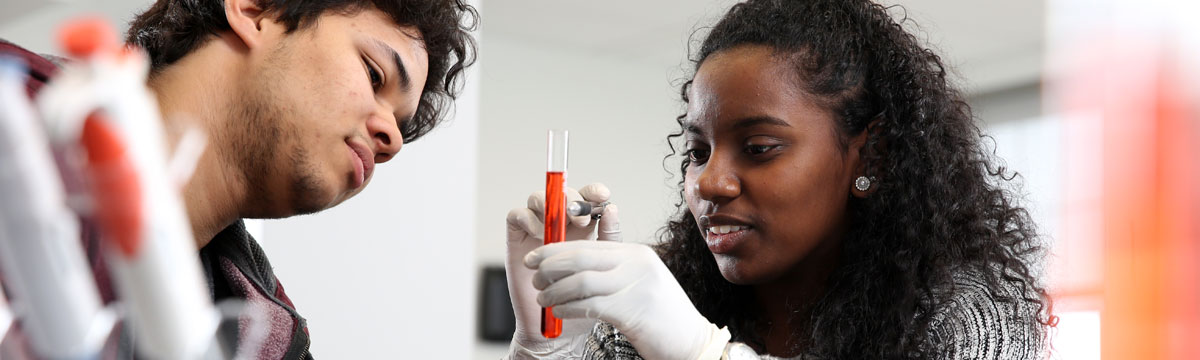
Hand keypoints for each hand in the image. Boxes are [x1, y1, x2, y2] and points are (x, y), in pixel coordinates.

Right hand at [505, 183, 620, 358]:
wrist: (560, 327)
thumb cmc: (585, 297)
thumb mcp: (604, 265)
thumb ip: (609, 237)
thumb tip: (612, 208)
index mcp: (583, 226)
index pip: (587, 197)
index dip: (593, 191)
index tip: (602, 195)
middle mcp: (559, 224)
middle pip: (561, 194)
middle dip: (572, 198)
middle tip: (582, 217)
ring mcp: (536, 229)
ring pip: (537, 199)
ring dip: (549, 205)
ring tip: (559, 227)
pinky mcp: (518, 239)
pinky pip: (517, 215)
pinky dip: (528, 218)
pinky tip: (540, 235)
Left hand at [525, 241, 730, 359]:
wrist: (691, 343)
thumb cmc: (661, 317)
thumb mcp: (640, 282)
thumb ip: (613, 269)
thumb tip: (573, 264)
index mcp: (636, 253)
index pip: (588, 244)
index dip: (555, 250)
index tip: (535, 257)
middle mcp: (636, 264)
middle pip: (580, 257)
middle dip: (550, 267)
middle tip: (533, 278)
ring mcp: (636, 285)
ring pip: (580, 281)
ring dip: (554, 291)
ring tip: (543, 299)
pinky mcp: (632, 310)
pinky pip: (588, 305)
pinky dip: (567, 308)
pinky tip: (558, 312)